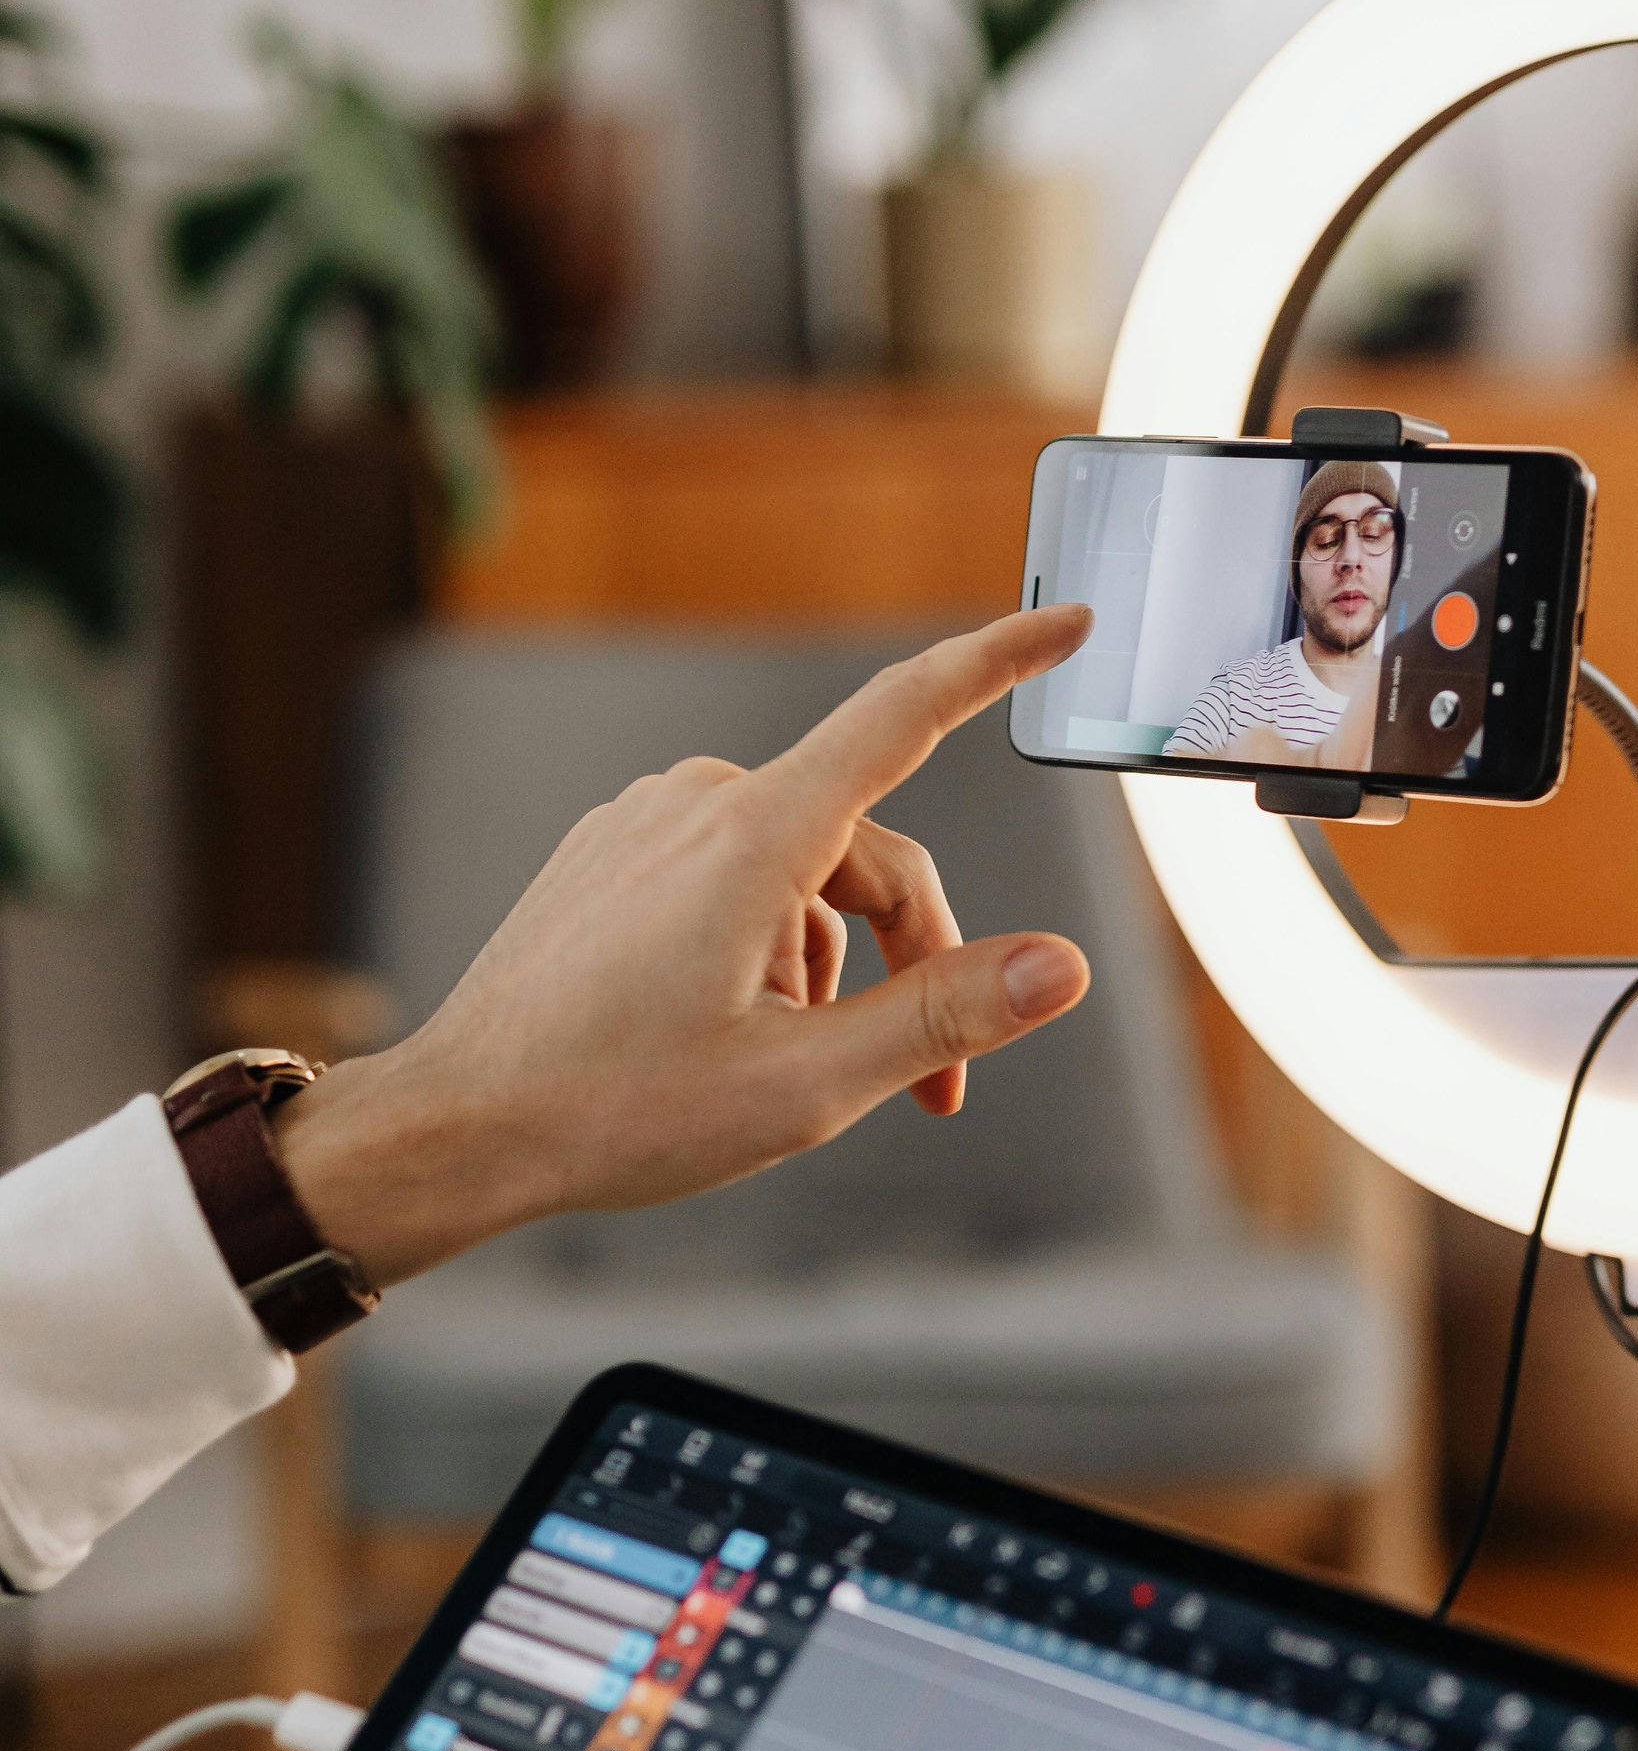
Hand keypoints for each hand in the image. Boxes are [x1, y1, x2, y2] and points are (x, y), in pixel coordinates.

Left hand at [276, 605, 1093, 1285]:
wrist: (459, 1128)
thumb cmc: (611, 1110)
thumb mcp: (806, 1082)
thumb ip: (942, 1014)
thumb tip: (1057, 967)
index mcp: (754, 837)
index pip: (905, 714)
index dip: (998, 662)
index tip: (1066, 622)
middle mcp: (700, 804)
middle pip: (870, 853)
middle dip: (915, 963)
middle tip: (931, 1094)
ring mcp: (649, 824)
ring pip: (804, 875)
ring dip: (833, 969)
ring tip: (789, 1073)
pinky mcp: (615, 855)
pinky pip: (734, 880)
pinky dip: (767, 950)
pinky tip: (728, 1034)